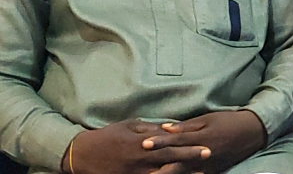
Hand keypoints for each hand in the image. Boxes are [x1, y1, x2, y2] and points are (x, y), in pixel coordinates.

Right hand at [61, 120, 209, 173]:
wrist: (82, 155)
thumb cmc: (108, 136)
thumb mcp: (130, 126)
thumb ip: (151, 128)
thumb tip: (171, 128)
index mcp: (142, 143)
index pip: (171, 146)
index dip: (189, 148)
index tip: (206, 148)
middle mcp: (141, 160)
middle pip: (171, 161)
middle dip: (190, 160)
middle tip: (209, 157)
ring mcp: (135, 173)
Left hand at [142, 111, 265, 173]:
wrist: (252, 133)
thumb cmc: (228, 121)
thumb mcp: (208, 118)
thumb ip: (187, 126)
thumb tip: (165, 127)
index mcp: (201, 138)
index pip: (176, 141)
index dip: (159, 142)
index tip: (143, 144)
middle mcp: (202, 154)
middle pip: (176, 163)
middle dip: (159, 167)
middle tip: (141, 169)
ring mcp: (207, 166)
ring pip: (184, 173)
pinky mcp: (212, 171)